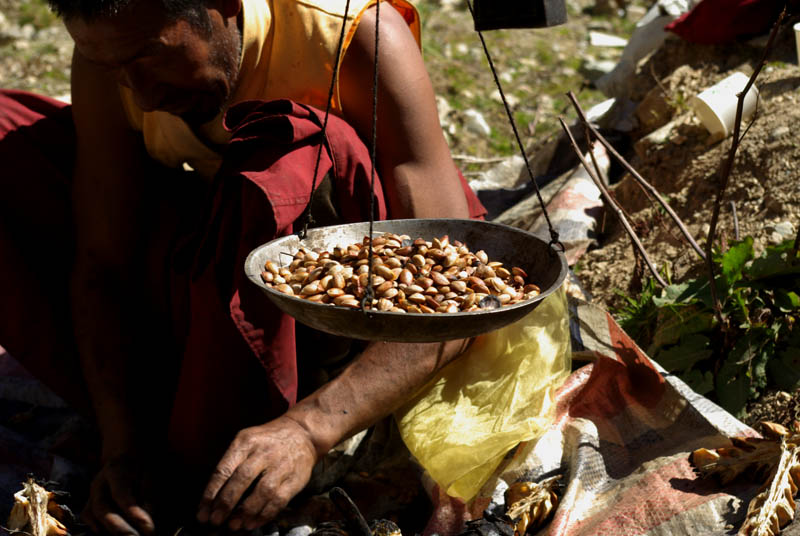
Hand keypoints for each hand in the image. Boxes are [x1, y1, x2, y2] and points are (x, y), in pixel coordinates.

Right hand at [82, 454, 155, 535]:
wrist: (122, 456)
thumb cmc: (139, 467)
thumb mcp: (149, 474)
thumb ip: (148, 495)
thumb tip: (147, 520)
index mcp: (116, 469)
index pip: (122, 494)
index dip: (133, 513)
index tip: (149, 528)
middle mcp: (99, 482)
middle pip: (102, 508)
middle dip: (118, 528)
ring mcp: (91, 493)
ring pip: (91, 515)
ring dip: (109, 531)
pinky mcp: (88, 502)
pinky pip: (87, 517)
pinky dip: (96, 528)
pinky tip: (109, 534)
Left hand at [196, 417, 317, 531]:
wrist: (302, 433)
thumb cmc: (268, 440)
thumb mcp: (246, 440)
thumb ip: (231, 462)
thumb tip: (213, 496)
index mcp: (246, 442)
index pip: (224, 469)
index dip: (211, 494)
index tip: (203, 512)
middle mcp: (263, 453)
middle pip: (242, 479)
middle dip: (226, 504)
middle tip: (215, 521)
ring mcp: (281, 466)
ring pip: (262, 491)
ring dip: (246, 512)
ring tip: (234, 525)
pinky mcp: (294, 479)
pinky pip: (279, 500)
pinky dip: (264, 514)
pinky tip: (253, 523)